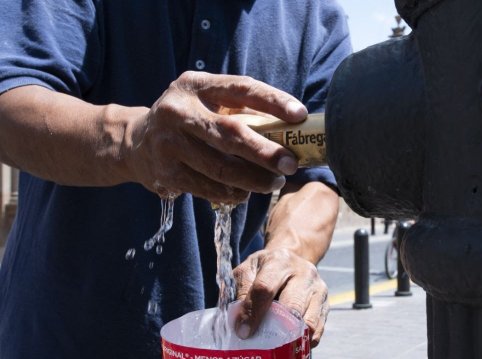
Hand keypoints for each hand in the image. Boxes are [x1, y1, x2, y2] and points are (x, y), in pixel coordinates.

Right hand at [123, 71, 307, 202]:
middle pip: (230, 134)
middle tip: (290, 164)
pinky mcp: (166, 172)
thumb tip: (290, 130)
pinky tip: (247, 193)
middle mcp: (178, 111)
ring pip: (221, 168)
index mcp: (195, 85)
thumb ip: (239, 111)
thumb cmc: (187, 121)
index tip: (299, 114)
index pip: (240, 88)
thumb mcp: (206, 103)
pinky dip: (233, 193)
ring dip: (254, 179)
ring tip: (274, 183)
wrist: (134, 142)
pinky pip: (209, 188)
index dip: (273, 100)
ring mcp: (169, 143)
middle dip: (266, 152)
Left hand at [233, 248, 328, 347]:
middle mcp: (304, 273)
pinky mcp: (326, 304)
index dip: (253, 313)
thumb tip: (239, 322)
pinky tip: (290, 342)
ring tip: (276, 344)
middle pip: (292, 307)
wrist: (292, 260)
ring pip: (307, 322)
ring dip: (291, 337)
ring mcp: (318, 289)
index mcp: (279, 262)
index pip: (265, 288)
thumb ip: (240, 292)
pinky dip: (303, 340)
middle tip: (260, 341)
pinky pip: (317, 330)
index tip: (243, 331)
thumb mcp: (247, 271)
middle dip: (274, 329)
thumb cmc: (264, 269)